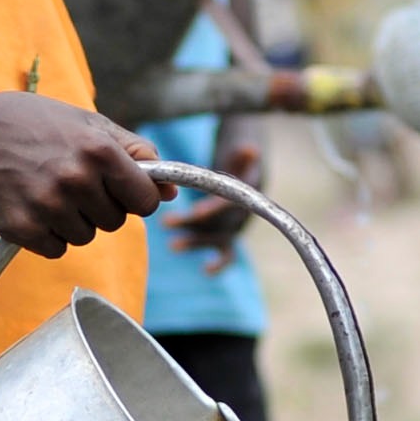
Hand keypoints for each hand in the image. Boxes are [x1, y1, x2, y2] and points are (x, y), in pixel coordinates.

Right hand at [0, 94, 160, 254]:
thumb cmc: (35, 125)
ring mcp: (48, 206)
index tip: (120, 190)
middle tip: (70, 181)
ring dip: (73, 221)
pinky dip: (47, 235)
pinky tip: (31, 206)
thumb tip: (172, 190)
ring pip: (86, 237)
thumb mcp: (88, 124)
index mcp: (99, 151)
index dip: (135, 197)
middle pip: (115, 222)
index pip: (145, 201)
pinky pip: (56, 249)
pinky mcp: (22, 229)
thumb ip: (135, 153)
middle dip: (100, 207)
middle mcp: (76, 179)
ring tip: (47, 190)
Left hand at [166, 141, 261, 267]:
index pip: (228, 204)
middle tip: (168, 223)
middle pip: (220, 224)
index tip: (196, 212)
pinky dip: (219, 264)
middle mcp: (242, 213)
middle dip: (195, 225)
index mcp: (245, 193)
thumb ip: (242, 155)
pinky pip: (226, 254)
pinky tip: (206, 271)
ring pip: (218, 239)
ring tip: (173, 245)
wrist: (250, 177)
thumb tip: (251, 149)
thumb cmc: (240, 162)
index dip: (213, 209)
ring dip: (196, 242)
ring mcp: (235, 227)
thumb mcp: (240, 154)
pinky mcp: (228, 236)